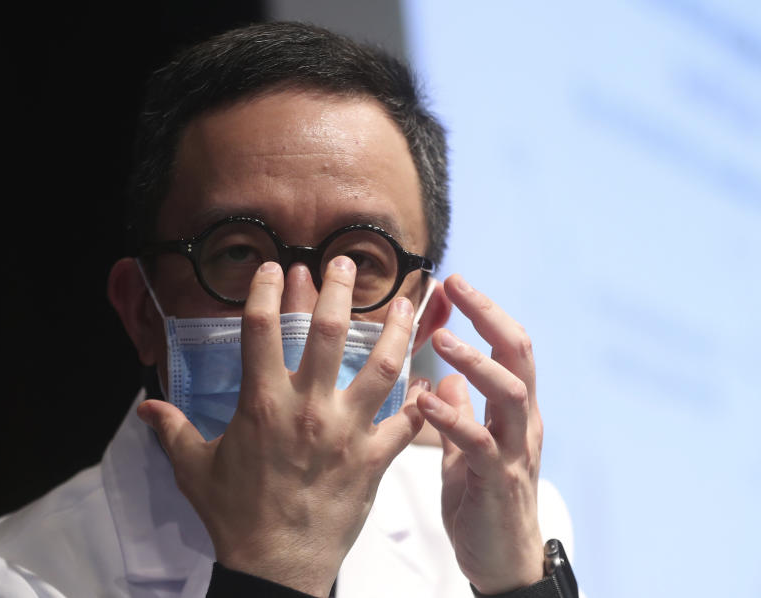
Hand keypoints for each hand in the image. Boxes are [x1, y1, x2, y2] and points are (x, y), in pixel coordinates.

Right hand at [137, 258, 424, 596]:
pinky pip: (406, 423)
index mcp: (262, 401)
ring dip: (397, 331)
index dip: (266, 288)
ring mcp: (346, 431)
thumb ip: (172, 430)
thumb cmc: (234, 515)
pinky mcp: (372, 458)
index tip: (274, 267)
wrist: (276, 564)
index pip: (261, 327)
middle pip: (330, 331)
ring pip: (382, 367)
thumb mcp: (193, 468)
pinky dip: (422, 402)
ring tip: (407, 303)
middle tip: (347, 263)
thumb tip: (145, 408)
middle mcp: (307, 407)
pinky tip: (430, 384)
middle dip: (340, 289)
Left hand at [417, 274, 543, 594]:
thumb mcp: (469, 449)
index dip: (486, 311)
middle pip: (519, 355)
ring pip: (511, 392)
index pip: (508, 347)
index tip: (454, 282)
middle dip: (489, 316)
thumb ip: (462, 412)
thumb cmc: (483, 503)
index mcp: (513, 411)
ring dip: (476, 362)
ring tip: (441, 341)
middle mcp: (523, 423)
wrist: (502, 563)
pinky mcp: (499, 481)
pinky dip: (453, 418)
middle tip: (457, 285)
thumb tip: (446, 378)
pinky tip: (424, 401)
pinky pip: (480, 442)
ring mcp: (515, 451)